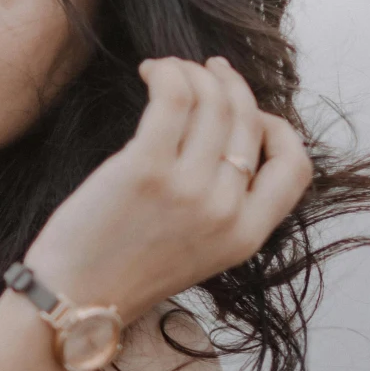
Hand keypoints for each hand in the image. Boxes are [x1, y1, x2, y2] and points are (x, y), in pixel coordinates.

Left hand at [22, 56, 311, 320]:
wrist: (74, 301)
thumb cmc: (124, 272)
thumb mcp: (199, 251)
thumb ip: (223, 207)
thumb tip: (231, 143)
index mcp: (245, 237)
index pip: (296, 167)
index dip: (279, 128)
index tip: (250, 112)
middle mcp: (225, 212)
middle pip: (249, 121)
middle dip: (230, 85)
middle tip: (206, 69)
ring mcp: (188, 189)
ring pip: (213, 101)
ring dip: (193, 72)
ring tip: (168, 68)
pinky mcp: (145, 168)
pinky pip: (174, 98)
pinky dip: (167, 72)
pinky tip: (150, 71)